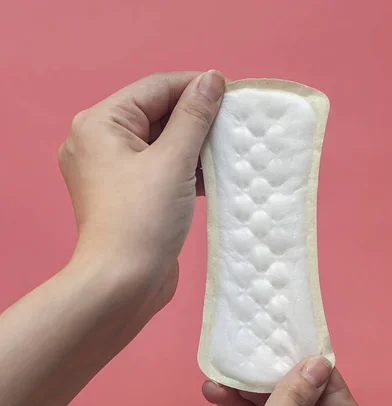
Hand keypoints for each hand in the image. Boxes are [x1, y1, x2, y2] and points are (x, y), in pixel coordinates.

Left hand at [59, 70, 224, 317]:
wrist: (122, 285)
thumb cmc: (141, 221)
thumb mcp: (172, 161)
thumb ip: (194, 116)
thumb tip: (212, 79)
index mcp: (100, 124)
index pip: (155, 89)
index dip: (195, 87)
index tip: (232, 93)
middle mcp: (99, 143)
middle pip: (157, 115)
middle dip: (196, 120)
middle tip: (235, 124)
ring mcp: (112, 173)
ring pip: (160, 145)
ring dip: (194, 147)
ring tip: (230, 149)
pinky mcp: (128, 197)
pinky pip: (159, 170)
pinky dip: (184, 170)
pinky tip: (214, 175)